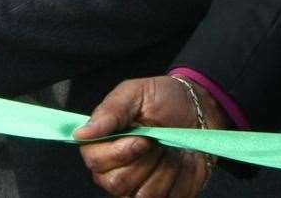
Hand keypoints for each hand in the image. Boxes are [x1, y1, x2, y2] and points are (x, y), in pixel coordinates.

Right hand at [75, 76, 222, 197]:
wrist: (199, 110)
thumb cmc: (163, 99)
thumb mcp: (135, 93)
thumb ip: (109, 112)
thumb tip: (81, 133)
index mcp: (102, 145)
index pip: (95, 162)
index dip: (120, 152)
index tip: (142, 137)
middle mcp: (115, 171)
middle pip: (117, 183)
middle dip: (144, 159)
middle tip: (156, 139)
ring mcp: (138, 187)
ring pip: (144, 195)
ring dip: (164, 169)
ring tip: (168, 148)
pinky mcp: (164, 195)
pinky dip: (180, 179)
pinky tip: (180, 162)